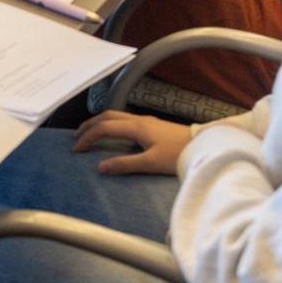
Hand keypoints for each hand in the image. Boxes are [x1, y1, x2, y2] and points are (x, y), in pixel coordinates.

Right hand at [73, 110, 194, 175]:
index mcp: (136, 127)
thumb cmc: (179, 155)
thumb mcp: (151, 163)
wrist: (206, 146)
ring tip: (89, 132)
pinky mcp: (153, 126)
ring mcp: (146, 121)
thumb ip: (125, 164)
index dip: (88, 138)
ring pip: (116, 116)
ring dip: (99, 122)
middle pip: (107, 116)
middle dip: (88, 125)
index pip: (104, 128)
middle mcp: (139, 120)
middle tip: (75, 137)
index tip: (76, 150)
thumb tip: (100, 167)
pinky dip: (111, 124)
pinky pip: (124, 120)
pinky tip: (113, 134)